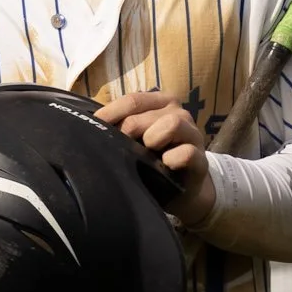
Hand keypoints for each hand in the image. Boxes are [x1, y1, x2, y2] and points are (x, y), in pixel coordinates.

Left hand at [94, 91, 216, 229]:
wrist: (182, 191)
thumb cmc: (152, 159)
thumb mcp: (135, 139)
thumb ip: (120, 126)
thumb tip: (90, 123)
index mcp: (161, 103)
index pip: (132, 100)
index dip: (111, 113)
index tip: (95, 126)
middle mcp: (179, 113)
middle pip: (144, 115)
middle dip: (127, 132)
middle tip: (120, 148)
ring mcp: (193, 135)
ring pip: (171, 124)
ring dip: (152, 139)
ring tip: (147, 154)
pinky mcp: (201, 160)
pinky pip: (186, 152)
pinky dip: (172, 159)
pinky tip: (164, 165)